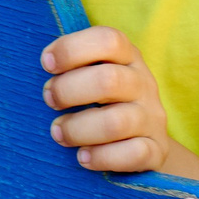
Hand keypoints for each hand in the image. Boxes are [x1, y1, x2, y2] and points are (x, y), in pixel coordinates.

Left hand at [42, 26, 193, 173]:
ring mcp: (151, 118)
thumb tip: (43, 64)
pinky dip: (102, 157)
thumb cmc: (103, 104)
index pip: (108, 40)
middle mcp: (143, 84)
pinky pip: (133, 154)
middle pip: (108, 80)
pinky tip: (83, 158)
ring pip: (116, 122)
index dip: (72, 49)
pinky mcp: (155, 150)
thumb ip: (73, 67)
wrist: (144, 146)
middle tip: (50, 100)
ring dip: (77, 129)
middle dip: (68, 91)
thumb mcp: (94, 76)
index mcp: (127, 57)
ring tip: (58, 133)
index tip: (47, 64)